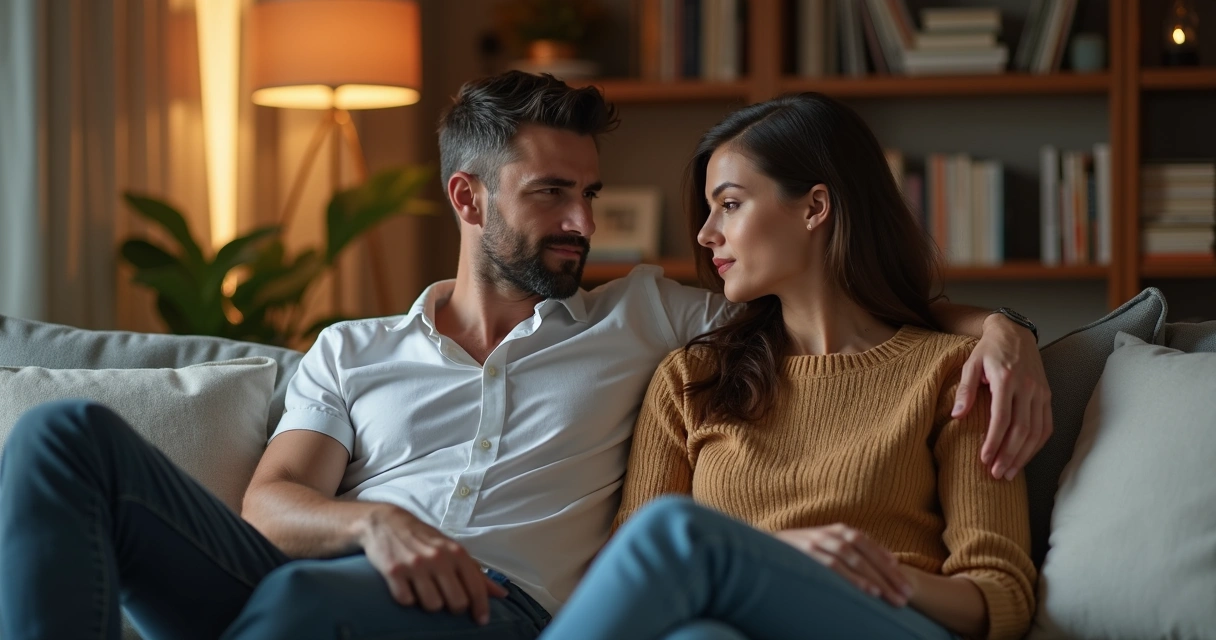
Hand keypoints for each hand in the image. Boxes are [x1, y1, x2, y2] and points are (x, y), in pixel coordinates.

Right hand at [356, 504, 507, 624]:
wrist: (385, 522)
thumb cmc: (424, 539)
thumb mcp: (452, 549)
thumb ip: (475, 572)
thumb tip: (502, 594)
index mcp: (456, 552)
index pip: (476, 587)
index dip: (481, 608)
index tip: (481, 621)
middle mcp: (438, 558)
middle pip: (456, 602)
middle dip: (453, 607)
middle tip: (446, 599)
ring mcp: (416, 565)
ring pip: (432, 605)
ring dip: (430, 603)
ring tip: (425, 591)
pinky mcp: (394, 571)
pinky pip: (407, 601)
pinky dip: (407, 599)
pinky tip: (407, 587)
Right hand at [774, 524, 912, 606]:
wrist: (761, 550)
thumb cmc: (799, 552)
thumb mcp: (824, 545)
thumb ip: (848, 549)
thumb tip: (885, 560)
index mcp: (835, 530)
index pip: (866, 542)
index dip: (886, 559)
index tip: (904, 577)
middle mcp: (828, 533)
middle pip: (864, 552)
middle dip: (887, 574)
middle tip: (906, 594)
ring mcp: (816, 543)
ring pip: (853, 559)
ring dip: (875, 578)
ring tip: (892, 597)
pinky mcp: (807, 556)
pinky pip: (835, 568)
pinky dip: (854, 579)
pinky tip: (869, 592)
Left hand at [953, 313, 1052, 480]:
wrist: (1014, 332)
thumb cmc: (988, 350)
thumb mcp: (970, 364)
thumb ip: (964, 390)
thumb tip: (957, 416)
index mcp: (1007, 379)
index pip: (1002, 418)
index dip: (994, 441)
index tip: (984, 459)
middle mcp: (1028, 387)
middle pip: (1021, 429)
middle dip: (1009, 455)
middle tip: (996, 474)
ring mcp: (1041, 392)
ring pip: (1036, 431)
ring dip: (1024, 455)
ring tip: (1009, 472)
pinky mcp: (1047, 396)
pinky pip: (1046, 425)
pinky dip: (1037, 445)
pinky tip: (1025, 457)